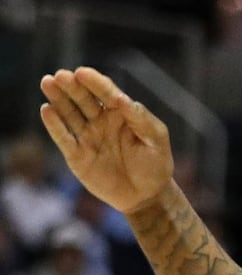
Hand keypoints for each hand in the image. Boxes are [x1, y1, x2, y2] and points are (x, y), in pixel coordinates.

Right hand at [40, 67, 174, 214]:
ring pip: (69, 113)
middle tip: (61, 76)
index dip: (94, 82)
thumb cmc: (155, 165)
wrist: (147, 196)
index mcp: (120, 114)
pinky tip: (47, 110)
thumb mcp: (156, 140)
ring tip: (48, 83)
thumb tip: (122, 99)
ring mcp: (87, 136)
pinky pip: (63, 138)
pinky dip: (54, 125)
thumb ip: (141, 119)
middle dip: (72, 86)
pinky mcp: (76, 155)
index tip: (82, 73)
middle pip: (83, 99)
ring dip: (58, 98)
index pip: (106, 93)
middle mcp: (100, 121)